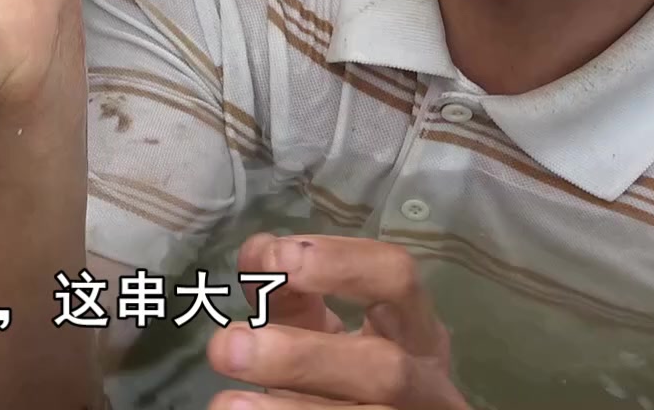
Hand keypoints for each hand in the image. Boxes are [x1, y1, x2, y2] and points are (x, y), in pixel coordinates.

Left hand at [207, 235, 469, 409]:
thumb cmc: (342, 373)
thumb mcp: (318, 329)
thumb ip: (288, 293)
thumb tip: (258, 257)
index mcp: (414, 329)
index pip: (397, 278)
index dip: (342, 264)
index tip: (278, 258)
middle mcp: (427, 381)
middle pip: (384, 368)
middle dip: (303, 357)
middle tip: (227, 346)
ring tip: (227, 404)